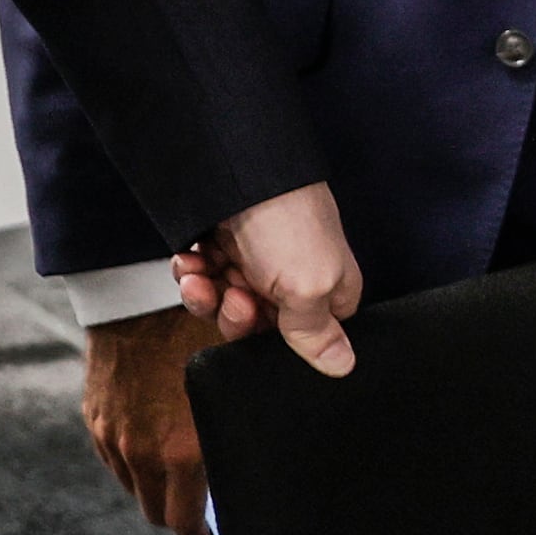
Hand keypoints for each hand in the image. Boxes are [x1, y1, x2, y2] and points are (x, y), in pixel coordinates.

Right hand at [82, 304, 216, 534]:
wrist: (146, 295)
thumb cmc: (203, 333)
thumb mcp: (232, 385)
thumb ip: (237, 430)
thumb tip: (251, 467)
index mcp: (183, 451)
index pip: (185, 523)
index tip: (212, 534)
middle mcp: (143, 452)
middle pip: (156, 512)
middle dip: (178, 515)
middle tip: (199, 506)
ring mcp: (114, 437)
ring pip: (132, 487)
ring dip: (154, 486)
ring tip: (177, 472)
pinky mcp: (95, 418)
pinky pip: (112, 458)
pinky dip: (131, 460)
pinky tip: (152, 442)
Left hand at [174, 181, 358, 377]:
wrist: (239, 167)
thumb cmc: (285, 222)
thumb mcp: (308, 287)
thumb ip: (317, 333)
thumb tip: (344, 367)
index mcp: (327, 290)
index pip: (306, 337)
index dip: (276, 339)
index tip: (260, 318)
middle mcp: (292, 277)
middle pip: (258, 324)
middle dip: (234, 314)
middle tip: (232, 293)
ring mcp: (256, 260)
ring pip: (224, 302)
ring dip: (206, 295)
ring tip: (200, 274)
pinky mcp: (224, 245)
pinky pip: (203, 277)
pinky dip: (192, 272)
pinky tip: (192, 258)